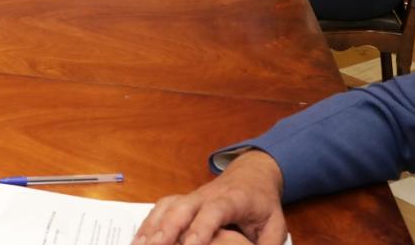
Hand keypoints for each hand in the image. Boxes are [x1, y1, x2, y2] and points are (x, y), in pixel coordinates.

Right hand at [132, 151, 286, 244]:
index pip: (215, 211)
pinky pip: (161, 208)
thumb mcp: (275, 224)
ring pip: (167, 207)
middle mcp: (207, 195)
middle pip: (182, 207)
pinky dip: (148, 224)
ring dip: (151, 227)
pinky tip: (139, 240)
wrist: (251, 176)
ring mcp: (191, 196)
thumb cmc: (261, 202)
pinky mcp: (181, 200)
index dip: (202, 227)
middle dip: (167, 228)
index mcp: (233, 199)